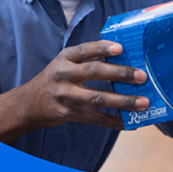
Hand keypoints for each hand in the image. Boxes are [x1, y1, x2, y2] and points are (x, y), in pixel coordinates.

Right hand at [8, 40, 149, 129]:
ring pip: (98, 98)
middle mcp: (63, 75)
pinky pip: (95, 118)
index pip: (85, 50)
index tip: (121, 49)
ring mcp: (66, 96)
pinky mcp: (69, 114)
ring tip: (144, 103)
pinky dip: (114, 122)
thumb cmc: (54, 80)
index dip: (103, 48)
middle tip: (142, 76)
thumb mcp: (64, 64)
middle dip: (120, 74)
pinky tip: (130, 123)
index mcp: (64, 59)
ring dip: (123, 101)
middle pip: (94, 72)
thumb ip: (87, 59)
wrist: (29, 104)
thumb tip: (121, 56)